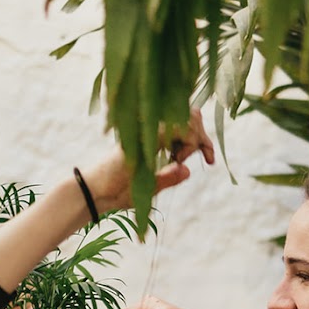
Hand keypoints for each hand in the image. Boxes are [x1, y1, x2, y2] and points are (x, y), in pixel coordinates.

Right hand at [81, 110, 214, 214]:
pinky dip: (187, 141)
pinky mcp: (144, 134)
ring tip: (180, 160)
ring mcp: (148, 129)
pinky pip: (177, 127)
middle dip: (204, 136)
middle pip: (192, 114)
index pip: (188, 123)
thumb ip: (170, 177)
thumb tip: (188, 170)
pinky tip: (176, 159)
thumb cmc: (118, 192)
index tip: (211, 160)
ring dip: (195, 138)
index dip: (204, 138)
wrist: (97, 194)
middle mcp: (152, 129)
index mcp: (155, 139)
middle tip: (208, 157)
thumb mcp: (152, 186)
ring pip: (187, 117)